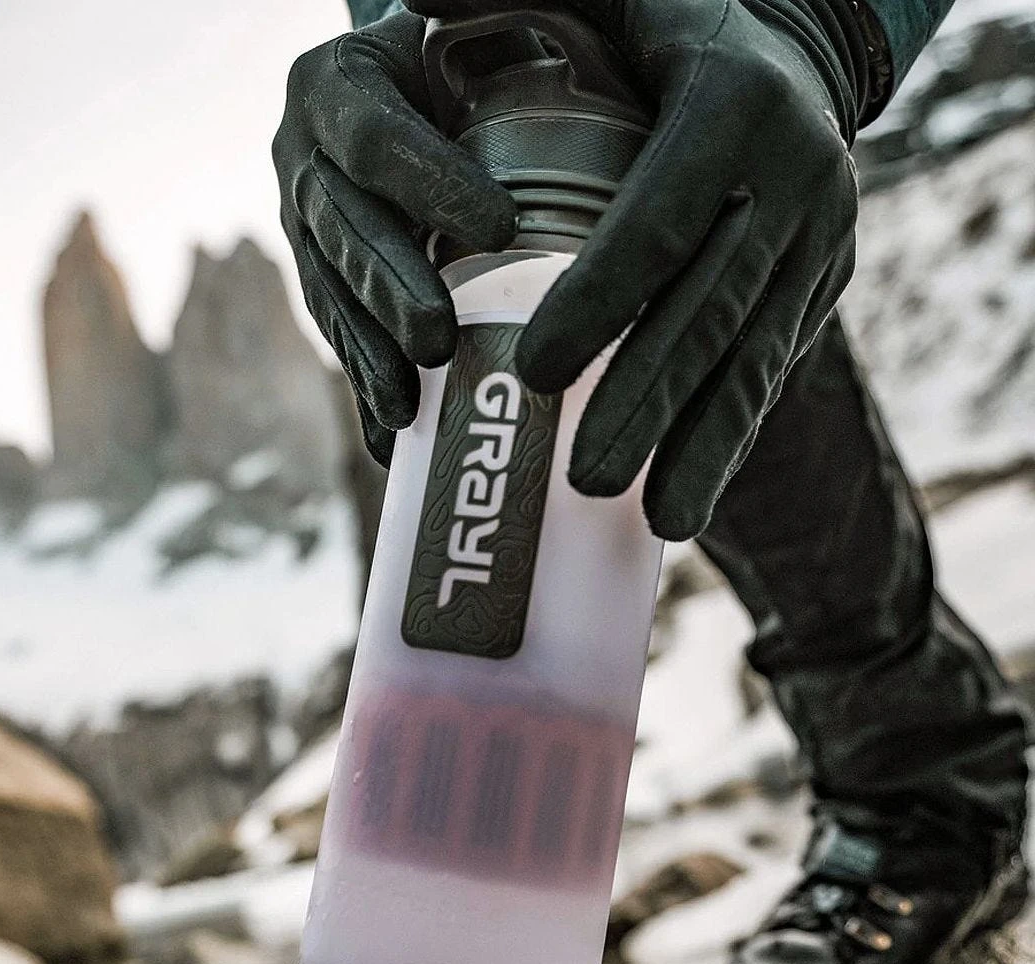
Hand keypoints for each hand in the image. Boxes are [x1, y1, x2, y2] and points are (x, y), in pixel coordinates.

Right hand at [272, 8, 516, 465]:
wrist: (414, 96)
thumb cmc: (466, 67)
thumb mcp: (481, 42)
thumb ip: (504, 56)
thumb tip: (579, 73)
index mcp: (334, 85)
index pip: (374, 136)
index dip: (429, 182)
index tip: (502, 226)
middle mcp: (301, 157)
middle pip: (341, 229)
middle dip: (388, 289)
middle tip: (437, 339)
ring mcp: (303, 226)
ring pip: (329, 294)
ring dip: (368, 355)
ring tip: (407, 408)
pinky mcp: (319, 279)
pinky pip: (337, 334)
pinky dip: (366, 385)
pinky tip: (391, 438)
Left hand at [410, 0, 865, 539]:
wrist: (791, 51)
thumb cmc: (663, 29)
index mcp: (735, 104)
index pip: (658, 218)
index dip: (600, 299)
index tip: (533, 373)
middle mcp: (797, 175)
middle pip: (708, 308)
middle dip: (646, 398)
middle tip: (583, 475)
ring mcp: (820, 240)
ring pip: (754, 357)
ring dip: (701, 444)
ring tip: (656, 521)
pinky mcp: (823, 287)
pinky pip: (774, 374)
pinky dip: (730, 443)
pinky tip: (688, 505)